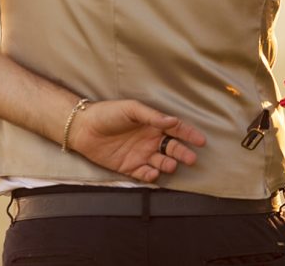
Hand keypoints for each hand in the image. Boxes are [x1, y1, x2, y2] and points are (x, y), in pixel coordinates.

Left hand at [68, 99, 206, 182]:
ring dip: (168, 164)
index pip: (176, 129)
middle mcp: (150, 140)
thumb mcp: (131, 109)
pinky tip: (153, 173)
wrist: (83, 128)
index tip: (201, 141)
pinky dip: (151, 175)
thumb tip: (172, 121)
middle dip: (183, 153)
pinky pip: (144, 174)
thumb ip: (152, 116)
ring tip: (170, 164)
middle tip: (191, 158)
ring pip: (161, 162)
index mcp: (153, 124)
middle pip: (172, 148)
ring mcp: (140, 154)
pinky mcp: (129, 167)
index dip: (189, 134)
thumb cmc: (108, 113)